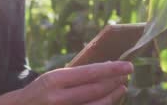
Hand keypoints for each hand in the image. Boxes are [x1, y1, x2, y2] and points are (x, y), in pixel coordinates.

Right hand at [15, 61, 132, 104]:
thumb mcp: (51, 79)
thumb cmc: (38, 93)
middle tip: (126, 74)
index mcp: (54, 80)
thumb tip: (103, 70)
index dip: (111, 69)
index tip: (127, 65)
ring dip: (112, 96)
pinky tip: (108, 101)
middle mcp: (58, 97)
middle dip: (114, 81)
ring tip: (121, 88)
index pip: (90, 73)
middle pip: (95, 89)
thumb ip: (73, 77)